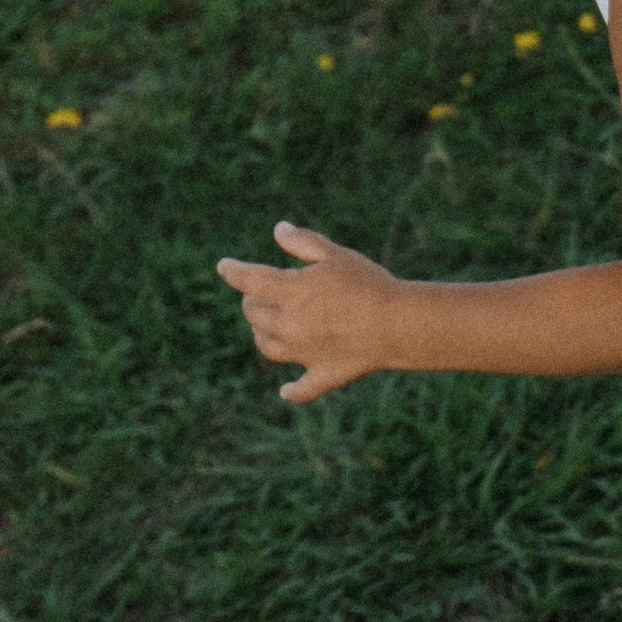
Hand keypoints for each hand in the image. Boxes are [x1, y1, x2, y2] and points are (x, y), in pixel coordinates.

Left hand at [217, 222, 400, 401]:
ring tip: (268, 326)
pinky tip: (285, 390)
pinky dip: (291, 391)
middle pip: (253, 313)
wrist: (397, 324)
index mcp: (290, 291)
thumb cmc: (368, 283)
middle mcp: (288, 324)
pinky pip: (300, 389)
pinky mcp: (322, 375)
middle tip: (261, 294)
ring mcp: (303, 353)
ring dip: (262, 333)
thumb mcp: (334, 255)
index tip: (224, 266)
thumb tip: (279, 231)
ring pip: (266, 345)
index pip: (248, 279)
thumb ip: (303, 242)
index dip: (233, 270)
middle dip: (252, 300)